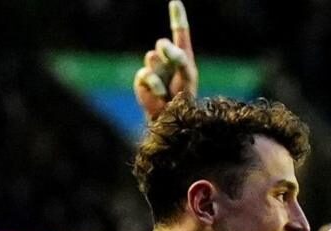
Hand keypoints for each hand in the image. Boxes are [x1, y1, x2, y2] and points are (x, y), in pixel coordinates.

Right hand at [133, 1, 197, 120]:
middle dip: (169, 52)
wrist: (172, 119)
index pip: (180, 34)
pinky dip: (155, 86)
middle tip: (175, 62)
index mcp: (182, 58)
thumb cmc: (185, 99)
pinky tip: (159, 96)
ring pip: (152, 58)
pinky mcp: (141, 80)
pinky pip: (146, 75)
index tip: (175, 2)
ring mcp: (152, 69)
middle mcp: (166, 60)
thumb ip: (179, 58)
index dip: (177, 18)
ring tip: (167, 91)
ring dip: (162, 74)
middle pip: (163, 45)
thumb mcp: (188, 75)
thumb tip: (161, 45)